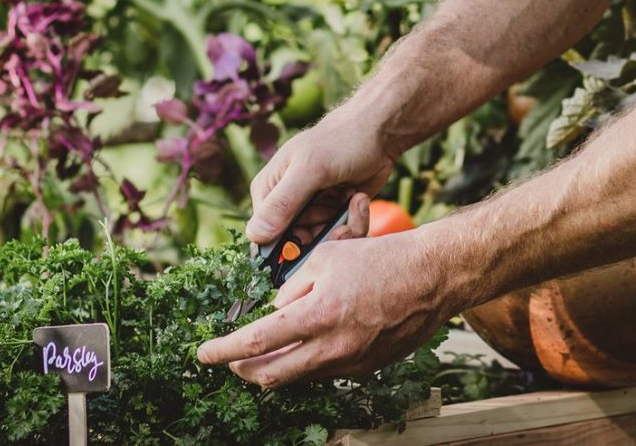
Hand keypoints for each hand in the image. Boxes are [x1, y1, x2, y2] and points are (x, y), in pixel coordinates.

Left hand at [197, 229, 451, 386]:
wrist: (431, 277)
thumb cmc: (381, 259)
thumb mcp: (328, 257)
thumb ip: (295, 286)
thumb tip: (277, 309)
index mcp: (317, 315)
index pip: (256, 341)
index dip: (223, 350)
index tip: (203, 353)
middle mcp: (332, 347)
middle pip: (271, 374)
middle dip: (242, 369)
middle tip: (229, 359)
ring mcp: (350, 363)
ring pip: (297, 377)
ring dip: (274, 367)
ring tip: (264, 349)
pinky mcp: (366, 368)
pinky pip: (324, 371)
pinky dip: (305, 362)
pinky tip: (306, 343)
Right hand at [246, 108, 393, 244]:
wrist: (377, 132)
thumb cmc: (340, 142)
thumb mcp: (310, 170)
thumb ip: (282, 203)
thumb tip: (254, 235)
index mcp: (268, 190)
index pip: (264, 236)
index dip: (287, 246)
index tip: (311, 240)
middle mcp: (285, 203)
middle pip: (295, 243)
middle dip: (320, 237)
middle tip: (338, 218)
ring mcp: (310, 208)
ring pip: (319, 241)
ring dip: (339, 229)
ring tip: (351, 202)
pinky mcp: (332, 212)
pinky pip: (337, 234)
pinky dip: (350, 223)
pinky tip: (357, 201)